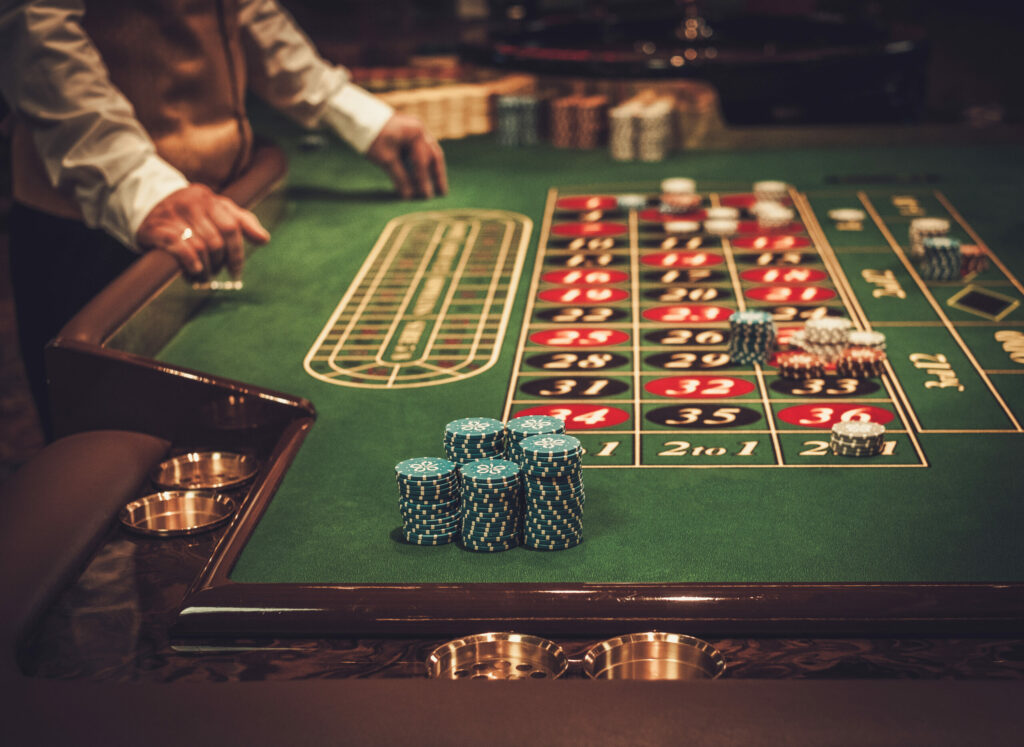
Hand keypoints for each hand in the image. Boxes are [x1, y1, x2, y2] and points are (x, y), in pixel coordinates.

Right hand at [135, 184, 269, 278]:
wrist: (146, 200)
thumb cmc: (189, 211)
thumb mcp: (216, 210)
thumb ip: (242, 221)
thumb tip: (265, 239)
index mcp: (209, 199)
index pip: (232, 227)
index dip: (237, 253)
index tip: (236, 271)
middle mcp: (191, 204)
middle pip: (216, 241)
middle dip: (219, 262)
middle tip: (216, 273)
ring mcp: (172, 215)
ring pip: (199, 246)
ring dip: (205, 268)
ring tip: (203, 277)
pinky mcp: (155, 228)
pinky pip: (178, 247)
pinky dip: (190, 262)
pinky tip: (194, 271)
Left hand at [366, 113, 447, 198]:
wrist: (358, 117)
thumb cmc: (372, 136)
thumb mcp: (385, 159)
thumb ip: (399, 177)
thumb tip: (409, 196)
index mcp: (415, 132)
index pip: (422, 161)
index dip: (424, 180)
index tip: (426, 196)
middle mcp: (420, 130)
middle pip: (434, 155)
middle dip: (438, 175)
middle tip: (443, 193)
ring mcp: (416, 130)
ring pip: (429, 153)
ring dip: (432, 170)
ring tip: (437, 186)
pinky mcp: (409, 133)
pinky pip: (420, 151)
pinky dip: (422, 164)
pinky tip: (422, 176)